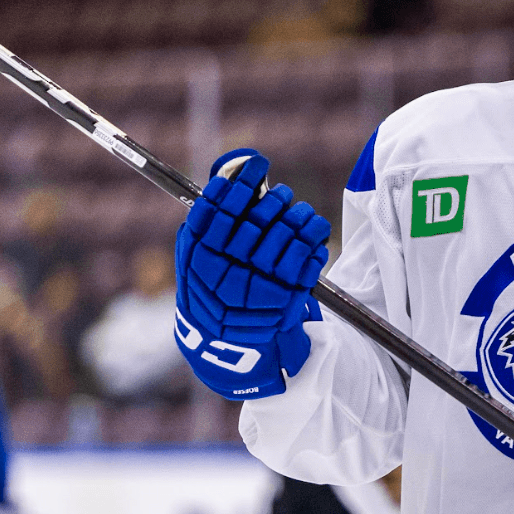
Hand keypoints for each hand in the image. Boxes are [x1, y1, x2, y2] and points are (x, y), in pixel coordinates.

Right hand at [175, 149, 330, 398]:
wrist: (227, 350)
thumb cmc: (213, 295)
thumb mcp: (199, 260)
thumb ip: (210, 221)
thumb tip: (231, 172)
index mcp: (198, 261)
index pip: (219, 210)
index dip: (241, 183)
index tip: (256, 164)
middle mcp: (225, 274)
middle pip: (257, 220)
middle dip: (273, 200)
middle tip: (280, 194)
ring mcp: (257, 289)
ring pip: (286, 234)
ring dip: (298, 216)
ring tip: (302, 213)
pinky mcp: (286, 300)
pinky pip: (307, 257)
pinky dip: (314, 240)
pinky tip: (314, 234)